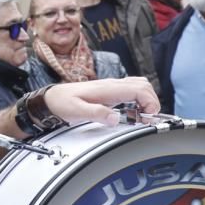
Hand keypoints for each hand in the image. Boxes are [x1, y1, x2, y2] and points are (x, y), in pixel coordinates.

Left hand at [44, 77, 159, 126]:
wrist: (52, 98)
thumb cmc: (62, 103)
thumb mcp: (76, 111)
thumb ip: (96, 113)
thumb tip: (114, 118)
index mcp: (107, 88)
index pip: (139, 88)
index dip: (150, 102)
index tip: (147, 117)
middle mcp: (112, 85)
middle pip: (144, 86)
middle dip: (152, 102)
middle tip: (146, 119)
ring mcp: (112, 87)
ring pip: (139, 86)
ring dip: (146, 100)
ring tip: (141, 117)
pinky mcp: (110, 92)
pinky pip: (131, 91)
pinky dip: (139, 100)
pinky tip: (132, 113)